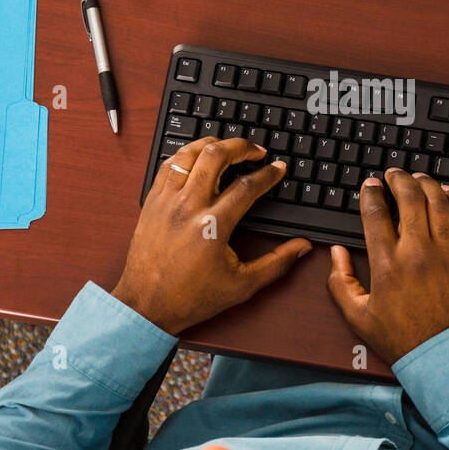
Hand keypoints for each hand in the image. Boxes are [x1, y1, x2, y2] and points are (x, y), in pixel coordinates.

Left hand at [112, 137, 310, 334]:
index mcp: (212, 226)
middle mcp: (187, 207)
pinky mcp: (151, 202)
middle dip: (240, 146)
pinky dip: (186, 155)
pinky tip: (197, 158)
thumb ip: (276, 263)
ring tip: (228, 147)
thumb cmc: (191, 297)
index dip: (268, 174)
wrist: (146, 305)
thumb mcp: (242, 285)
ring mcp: (166, 201)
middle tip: (255, 150)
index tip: (278, 168)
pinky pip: (168, 165)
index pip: (246, 186)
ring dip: (211, 144)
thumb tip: (302, 247)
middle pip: (215, 156)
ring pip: (188, 154)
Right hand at [327, 168, 448, 364]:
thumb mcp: (358, 316)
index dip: (371, 193)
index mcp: (387, 264)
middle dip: (399, 178)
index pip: (376, 213)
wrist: (446, 355)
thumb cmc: (403, 338)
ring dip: (426, 183)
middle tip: (393, 173)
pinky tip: (447, 193)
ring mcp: (446, 252)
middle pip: (409, 197)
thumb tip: (336, 253)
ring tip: (418, 177)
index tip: (370, 186)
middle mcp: (417, 252)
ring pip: (438, 201)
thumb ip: (341, 282)